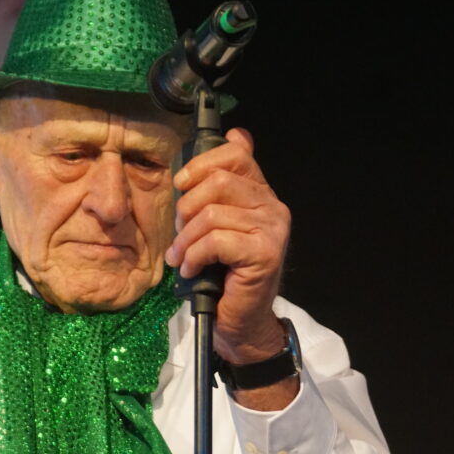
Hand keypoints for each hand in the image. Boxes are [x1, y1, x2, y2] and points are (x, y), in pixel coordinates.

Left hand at [165, 128, 290, 365]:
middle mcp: (273, 207)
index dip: (201, 164)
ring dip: (185, 239)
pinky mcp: (265, 254)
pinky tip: (192, 269)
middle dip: (186, 208)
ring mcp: (273, 230)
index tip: (182, 185)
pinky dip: (194, 256)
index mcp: (261, 194)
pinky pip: (215, 240)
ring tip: (181, 257)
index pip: (236, 154)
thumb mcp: (218, 223)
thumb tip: (237, 132)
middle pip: (217, 182)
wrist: (240, 321)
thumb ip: (221, 184)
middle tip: (180, 233)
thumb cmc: (223, 273)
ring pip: (211, 214)